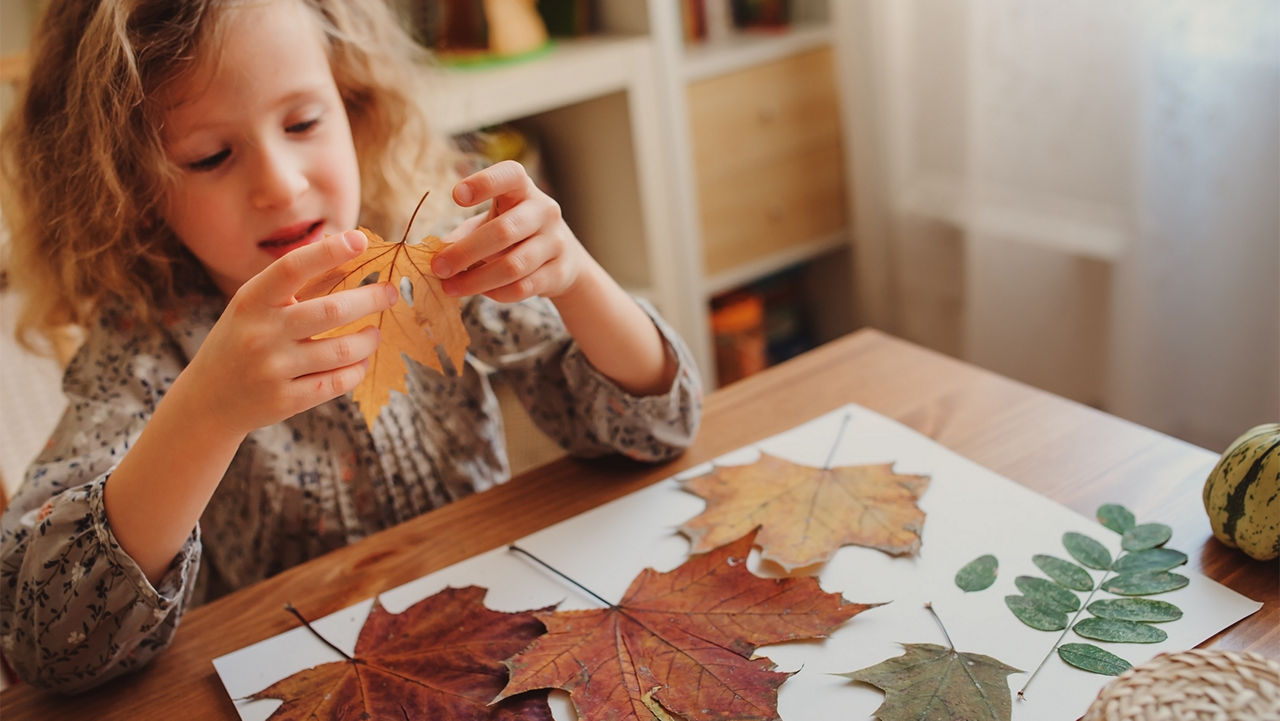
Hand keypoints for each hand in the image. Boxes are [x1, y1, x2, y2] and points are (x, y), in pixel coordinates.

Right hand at [181, 230, 397, 435]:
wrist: (208, 399)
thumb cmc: (243, 339)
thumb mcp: (254, 307)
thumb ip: (292, 284)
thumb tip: (347, 250)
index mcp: (251, 301)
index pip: (292, 267)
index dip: (328, 251)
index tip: (360, 240)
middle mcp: (261, 333)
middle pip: (331, 311)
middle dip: (370, 299)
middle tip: (390, 293)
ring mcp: (273, 369)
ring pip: (342, 350)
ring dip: (368, 339)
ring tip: (374, 332)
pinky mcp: (285, 400)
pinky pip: (338, 383)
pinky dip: (356, 369)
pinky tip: (360, 361)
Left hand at [431, 160, 591, 301]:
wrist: (564, 257)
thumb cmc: (516, 233)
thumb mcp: (491, 222)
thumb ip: (465, 234)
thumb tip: (434, 252)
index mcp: (523, 189)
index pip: (509, 175)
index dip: (484, 182)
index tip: (456, 196)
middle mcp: (544, 211)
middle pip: (504, 231)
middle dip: (465, 252)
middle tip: (438, 267)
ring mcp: (555, 242)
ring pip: (513, 266)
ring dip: (476, 280)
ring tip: (449, 287)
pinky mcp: (559, 272)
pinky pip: (523, 288)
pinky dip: (495, 293)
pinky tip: (479, 292)